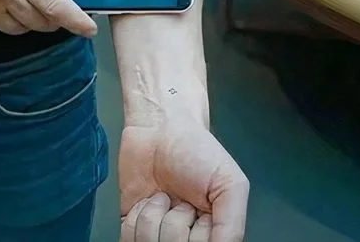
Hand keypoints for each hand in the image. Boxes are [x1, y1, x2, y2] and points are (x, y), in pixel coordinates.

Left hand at [118, 114, 248, 241]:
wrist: (160, 128)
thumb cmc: (197, 151)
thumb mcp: (230, 185)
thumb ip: (232, 225)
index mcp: (212, 232)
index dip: (199, 234)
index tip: (199, 211)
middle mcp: (184, 236)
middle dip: (176, 224)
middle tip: (182, 201)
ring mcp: (156, 231)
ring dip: (153, 218)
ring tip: (162, 197)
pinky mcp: (131, 223)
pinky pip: (127, 239)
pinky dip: (135, 219)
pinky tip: (145, 201)